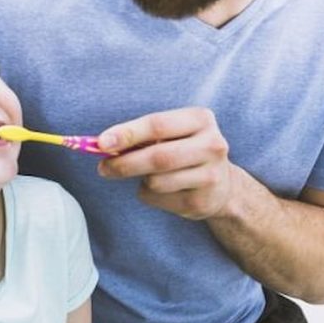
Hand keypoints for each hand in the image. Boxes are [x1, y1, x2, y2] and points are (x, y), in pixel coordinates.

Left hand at [97, 107, 234, 219]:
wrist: (222, 186)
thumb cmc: (184, 151)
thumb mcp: (171, 135)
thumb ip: (141, 137)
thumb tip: (103, 145)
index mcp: (201, 119)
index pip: (158, 125)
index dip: (127, 134)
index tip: (102, 143)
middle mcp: (212, 145)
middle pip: (158, 157)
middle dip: (125, 163)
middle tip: (103, 167)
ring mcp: (211, 175)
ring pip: (156, 181)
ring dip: (141, 181)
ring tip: (147, 176)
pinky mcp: (202, 202)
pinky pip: (159, 199)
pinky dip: (150, 195)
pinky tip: (164, 190)